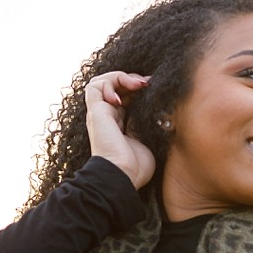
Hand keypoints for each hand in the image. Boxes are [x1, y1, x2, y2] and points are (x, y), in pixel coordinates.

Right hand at [84, 71, 155, 187]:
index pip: (126, 97)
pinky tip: (123, 94)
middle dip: (132, 79)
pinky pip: (95, 86)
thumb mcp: (146, 140)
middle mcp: (107, 116)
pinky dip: (109, 82)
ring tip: (137, 84)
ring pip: (102, 82)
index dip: (138, 89)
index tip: (155, 88)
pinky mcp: (96, 112)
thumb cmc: (136, 167)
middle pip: (114, 87)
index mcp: (120, 124)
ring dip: (120, 77)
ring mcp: (100, 113)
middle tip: (148, 83)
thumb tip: (158, 109)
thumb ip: (147, 123)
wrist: (122, 175)